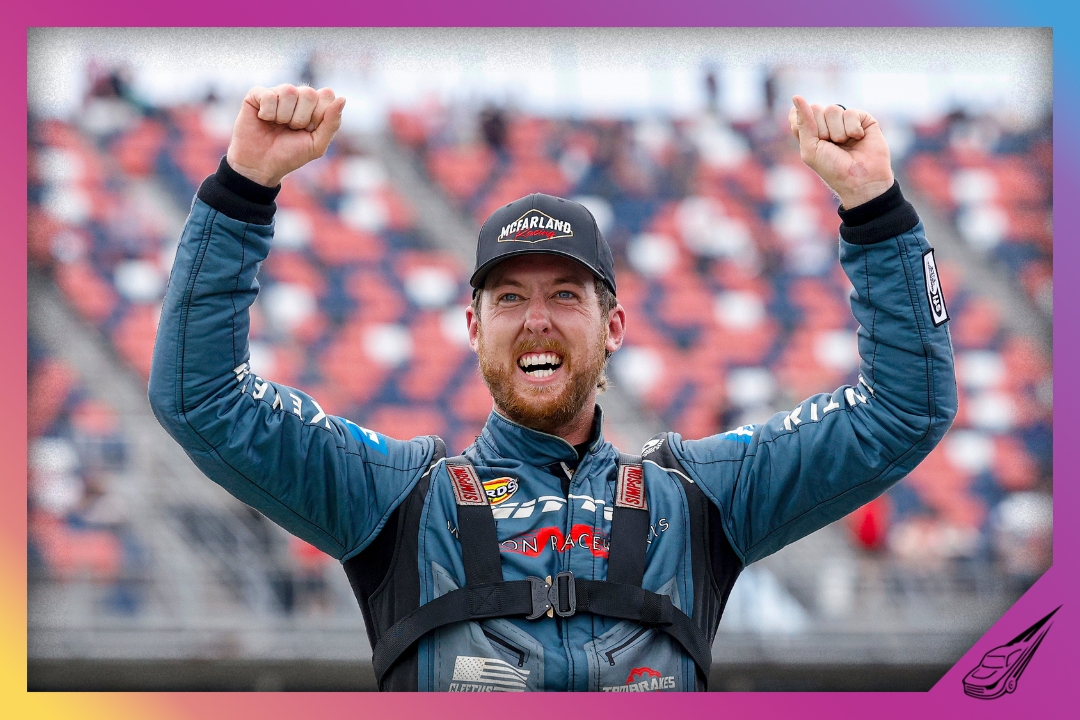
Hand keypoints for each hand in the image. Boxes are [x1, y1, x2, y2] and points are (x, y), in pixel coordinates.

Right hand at [225, 84, 345, 186]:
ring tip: (277, 125)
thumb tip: (342, 98)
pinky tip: (264, 119)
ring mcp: (277, 93)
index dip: (318, 116)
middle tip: (291, 129)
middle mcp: (296, 96)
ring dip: (284, 116)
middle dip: (301, 118)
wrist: (261, 166)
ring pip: (288, 91)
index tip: (309, 130)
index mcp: (314, 105)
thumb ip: (332, 123)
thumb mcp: (317, 144)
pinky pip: (269, 95)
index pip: (326, 95)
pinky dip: (267, 113)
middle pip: (309, 93)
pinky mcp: (257, 94)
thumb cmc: (290, 155)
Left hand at [788, 96, 893, 208]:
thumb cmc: (833, 169)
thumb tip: (796, 96)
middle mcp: (826, 124)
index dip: (803, 123)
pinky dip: (853, 129)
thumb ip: (803, 122)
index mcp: (810, 132)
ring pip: (833, 109)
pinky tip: (858, 139)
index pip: (798, 114)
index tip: (813, 139)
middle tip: (832, 147)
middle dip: (822, 130)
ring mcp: (844, 120)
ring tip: (845, 145)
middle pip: (816, 109)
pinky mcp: (862, 118)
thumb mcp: (811, 149)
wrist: (861, 180)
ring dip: (838, 132)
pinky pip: (850, 112)